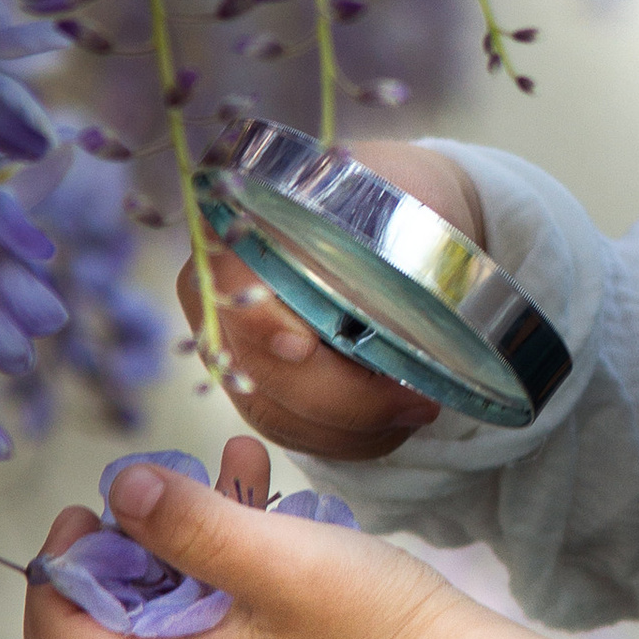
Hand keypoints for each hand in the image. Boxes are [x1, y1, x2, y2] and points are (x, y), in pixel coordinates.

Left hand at [25, 445, 462, 638]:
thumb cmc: (371, 626)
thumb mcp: (275, 557)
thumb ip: (187, 523)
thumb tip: (118, 490)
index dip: (56, 574)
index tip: (88, 509)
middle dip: (89, 580)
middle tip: (121, 517)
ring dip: (157, 567)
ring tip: (208, 486)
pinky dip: (200, 585)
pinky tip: (251, 512)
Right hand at [179, 138, 489, 463]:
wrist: (399, 214)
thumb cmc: (401, 199)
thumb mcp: (402, 201)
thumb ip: (388, 243)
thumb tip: (387, 309)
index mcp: (241, 229)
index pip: (228, 285)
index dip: (259, 322)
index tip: (305, 346)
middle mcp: (219, 293)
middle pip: (257, 369)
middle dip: (341, 398)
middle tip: (418, 402)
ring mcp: (234, 346)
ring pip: (275, 413)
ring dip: (350, 429)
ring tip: (418, 413)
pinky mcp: (258, 386)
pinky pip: (292, 431)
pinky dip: (345, 440)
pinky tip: (393, 425)